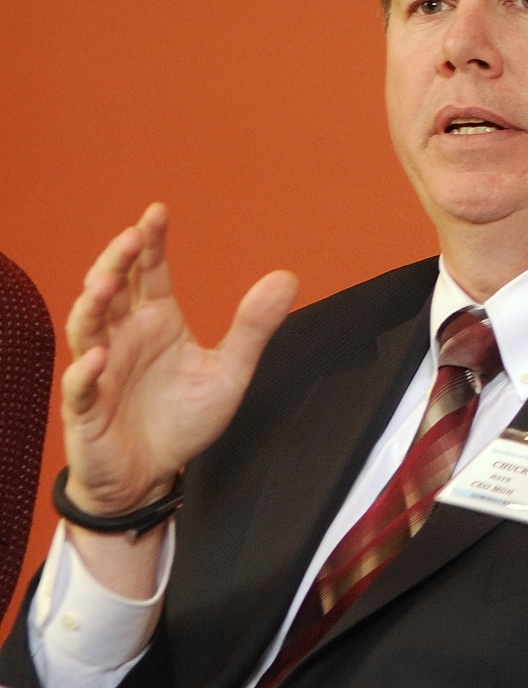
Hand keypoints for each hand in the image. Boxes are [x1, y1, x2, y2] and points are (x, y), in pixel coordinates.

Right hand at [62, 204, 298, 517]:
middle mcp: (124, 336)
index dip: (150, 242)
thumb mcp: (229, 371)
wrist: (153, 475)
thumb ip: (254, 327)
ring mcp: (101, 369)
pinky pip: (80, 386)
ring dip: (93, 304)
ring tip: (107, 284)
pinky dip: (86, 371)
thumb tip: (287, 277)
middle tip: (131, 237)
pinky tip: (98, 356)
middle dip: (116, 261)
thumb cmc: (183, 419)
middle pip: (111, 288)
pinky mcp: (87, 408)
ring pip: (86, 327)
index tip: (157, 212)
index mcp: (157, 321)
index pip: (149, 272)